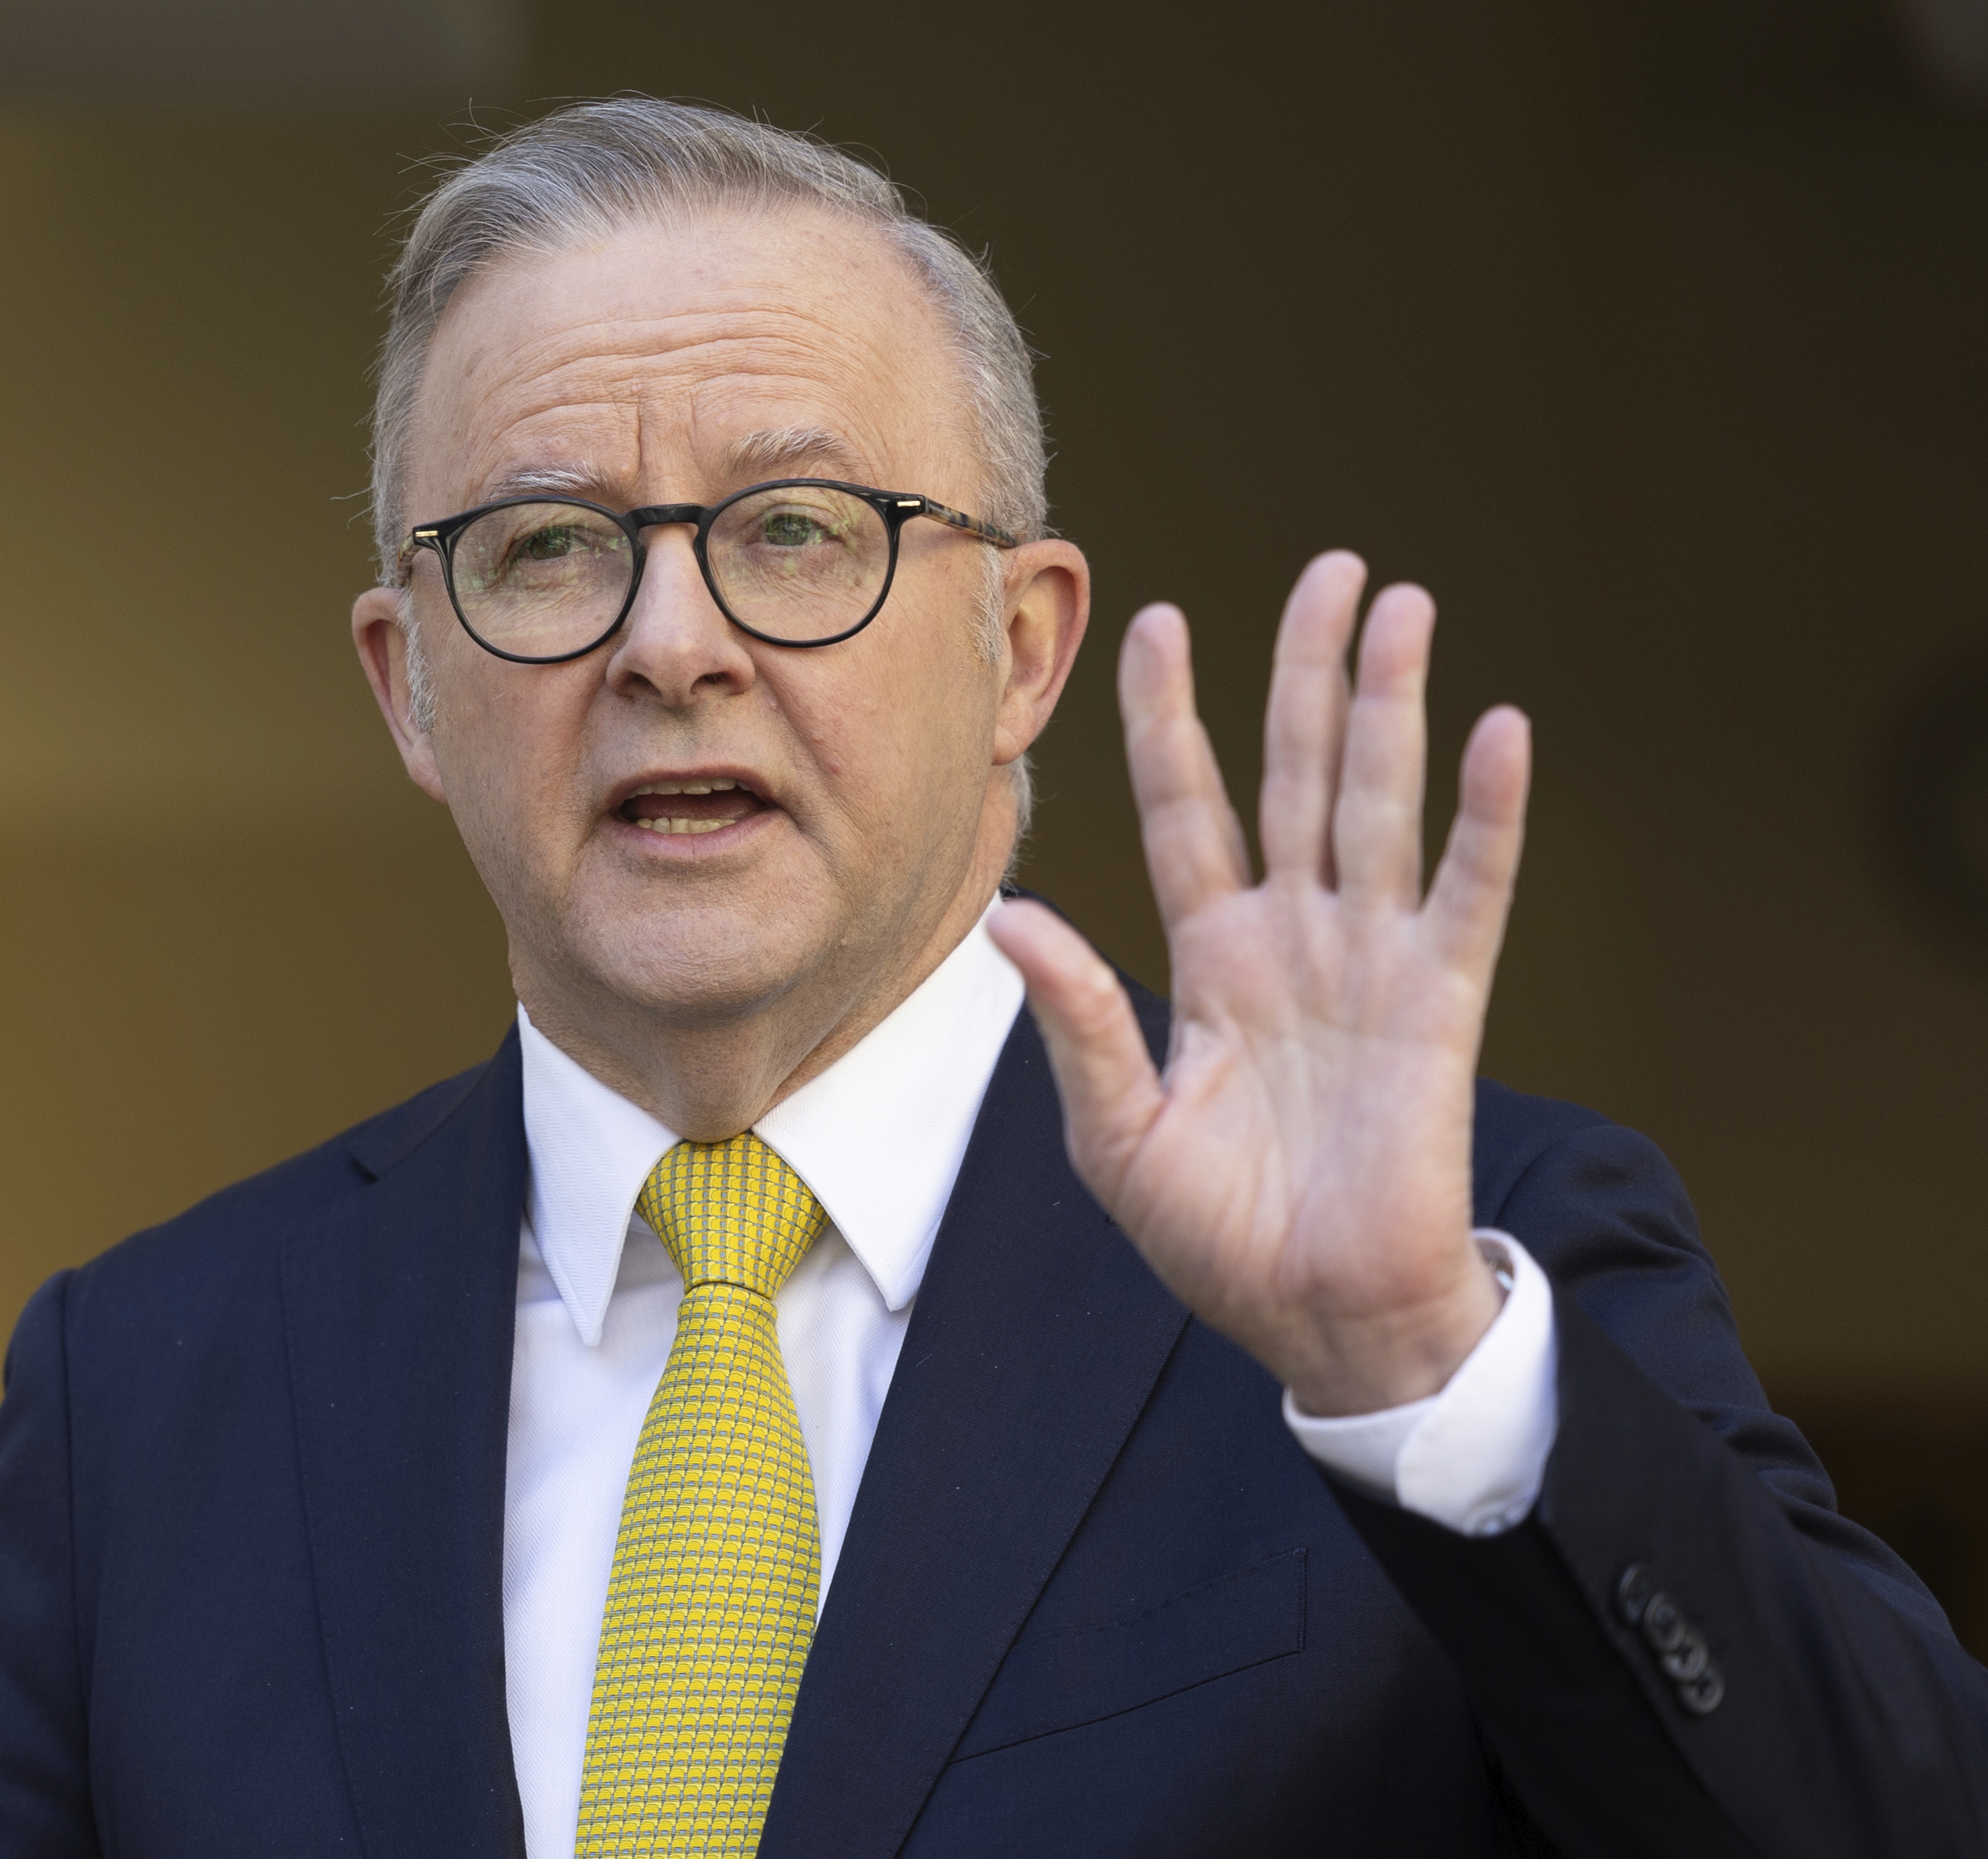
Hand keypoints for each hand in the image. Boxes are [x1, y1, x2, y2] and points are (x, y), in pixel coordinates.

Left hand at [989, 551, 1530, 1415]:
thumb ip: (1075, 1020)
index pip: (1187, 807)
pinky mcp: (1441, 1004)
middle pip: (1297, 773)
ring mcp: (1371, 962)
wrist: (1318, 1320)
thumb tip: (1011, 916)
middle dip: (1309, 670)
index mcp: (1211, 960)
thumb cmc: (1216, 1237)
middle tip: (1332, 566)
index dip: (1172, 718)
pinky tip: (1498, 728)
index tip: (1157, 620)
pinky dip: (1488, 815)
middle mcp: (1293, 938)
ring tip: (1403, 603)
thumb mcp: (1116, 1132)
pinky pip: (1467, 890)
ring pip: (1380, 802)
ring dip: (1393, 704)